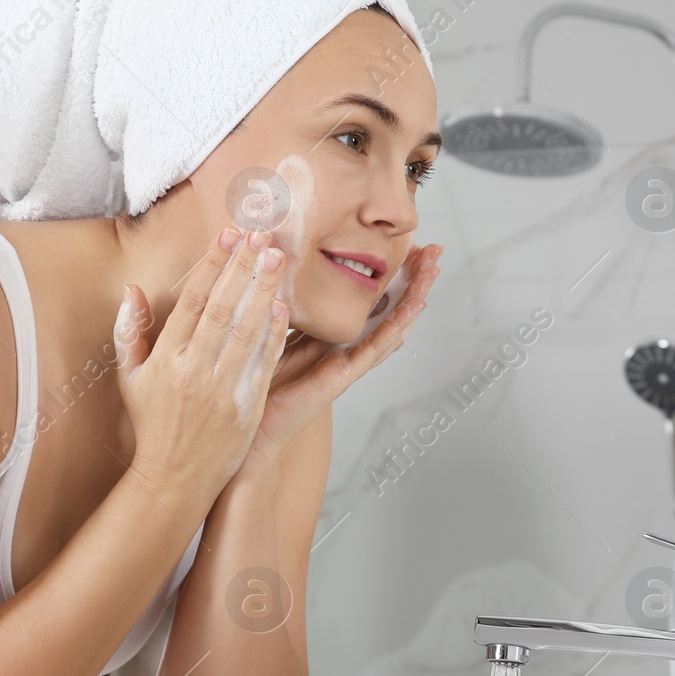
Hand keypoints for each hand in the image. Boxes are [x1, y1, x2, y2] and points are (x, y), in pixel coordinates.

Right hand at [113, 228, 291, 496]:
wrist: (174, 477)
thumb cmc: (153, 424)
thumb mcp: (130, 378)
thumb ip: (130, 331)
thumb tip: (132, 290)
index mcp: (166, 358)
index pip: (192, 300)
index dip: (212, 264)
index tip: (228, 234)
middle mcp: (194, 369)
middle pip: (222, 308)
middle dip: (242, 267)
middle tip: (261, 234)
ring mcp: (222, 388)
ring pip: (246, 330)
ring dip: (264, 290)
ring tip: (277, 258)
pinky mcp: (247, 406)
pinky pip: (263, 363)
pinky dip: (274, 334)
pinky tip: (285, 306)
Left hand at [241, 242, 441, 469]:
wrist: (241, 430)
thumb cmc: (249, 383)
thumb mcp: (265, 331)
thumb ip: (278, 306)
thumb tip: (274, 264)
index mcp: (325, 337)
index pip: (365, 301)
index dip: (388, 275)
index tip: (406, 246)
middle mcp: (341, 349)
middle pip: (386, 310)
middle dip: (411, 280)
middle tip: (433, 251)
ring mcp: (345, 364)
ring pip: (389, 327)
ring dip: (413, 298)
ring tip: (432, 271)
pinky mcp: (341, 379)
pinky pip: (374, 350)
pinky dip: (396, 328)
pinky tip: (414, 308)